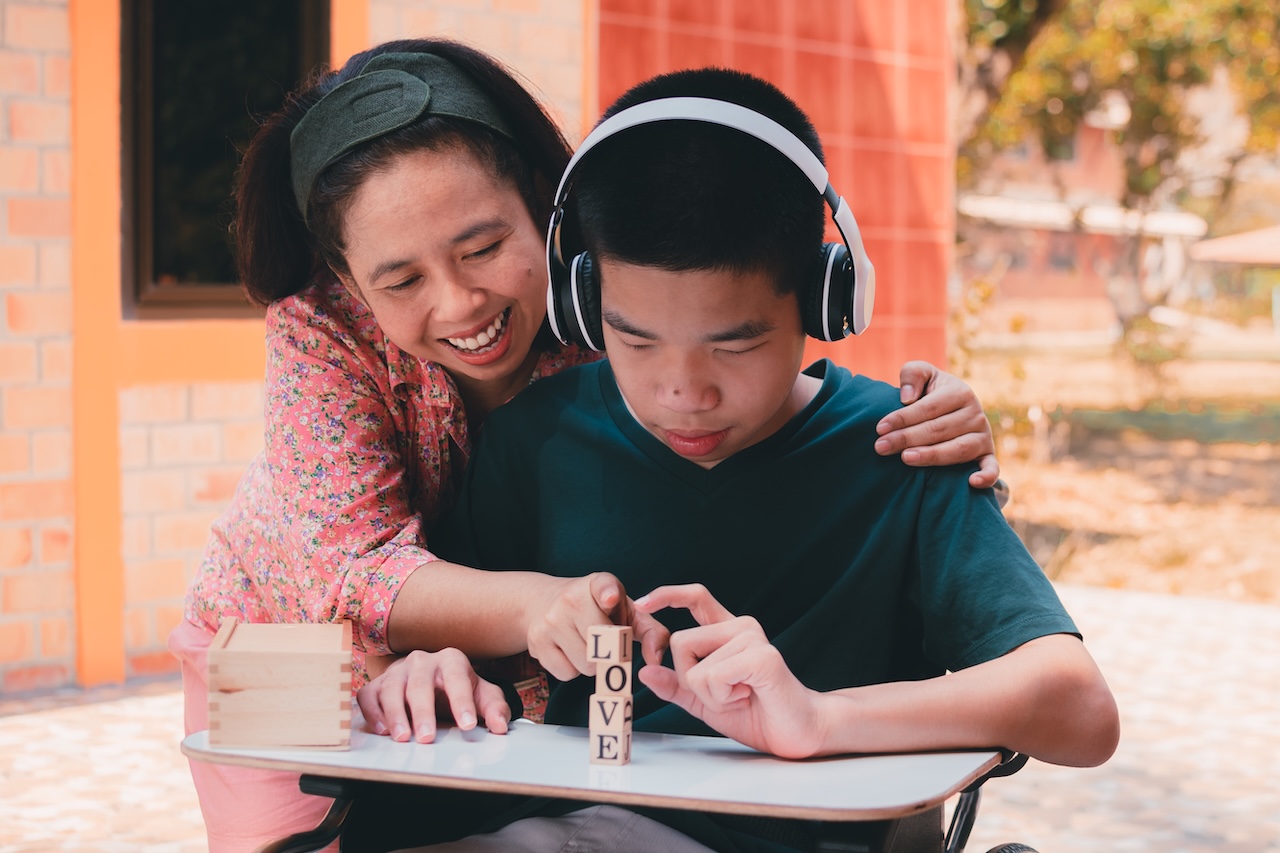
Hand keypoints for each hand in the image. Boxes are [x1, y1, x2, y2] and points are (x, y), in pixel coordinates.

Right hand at [356, 648, 510, 743]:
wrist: (434, 679)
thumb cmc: (458, 688)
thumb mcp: (482, 695)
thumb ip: (494, 708)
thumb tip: (500, 726)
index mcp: (451, 660)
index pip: (457, 678)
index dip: (462, 701)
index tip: (467, 725)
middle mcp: (422, 661)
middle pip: (420, 684)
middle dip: (423, 712)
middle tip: (428, 737)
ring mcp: (397, 671)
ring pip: (391, 688)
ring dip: (395, 714)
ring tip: (403, 737)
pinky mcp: (378, 684)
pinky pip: (368, 695)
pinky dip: (372, 712)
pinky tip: (381, 730)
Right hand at [524, 572, 667, 680]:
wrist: (543, 602)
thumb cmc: (596, 609)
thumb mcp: (625, 611)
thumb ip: (651, 632)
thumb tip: (656, 660)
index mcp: (597, 583)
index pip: (603, 586)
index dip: (608, 594)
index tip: (610, 598)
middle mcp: (571, 598)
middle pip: (603, 644)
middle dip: (611, 651)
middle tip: (608, 643)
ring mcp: (551, 620)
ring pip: (586, 664)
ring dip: (593, 663)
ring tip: (588, 644)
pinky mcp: (537, 643)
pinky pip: (567, 673)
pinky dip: (573, 669)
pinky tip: (570, 651)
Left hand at [634, 584, 825, 758]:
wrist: (796, 732)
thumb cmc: (755, 713)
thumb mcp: (704, 702)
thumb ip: (676, 686)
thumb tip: (645, 671)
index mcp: (726, 632)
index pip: (696, 598)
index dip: (667, 595)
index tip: (641, 603)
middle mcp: (740, 627)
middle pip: (679, 642)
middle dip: (689, 678)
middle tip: (722, 693)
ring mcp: (752, 637)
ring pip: (695, 666)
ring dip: (709, 694)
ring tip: (740, 695)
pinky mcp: (762, 656)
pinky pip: (713, 677)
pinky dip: (721, 697)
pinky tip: (747, 696)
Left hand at [874, 361, 998, 488]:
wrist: (954, 408)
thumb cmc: (932, 391)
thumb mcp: (923, 374)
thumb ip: (913, 374)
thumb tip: (908, 398)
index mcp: (960, 393)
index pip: (928, 408)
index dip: (903, 418)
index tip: (880, 428)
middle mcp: (976, 415)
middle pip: (939, 430)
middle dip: (907, 439)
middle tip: (881, 447)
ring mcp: (983, 436)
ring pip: (958, 449)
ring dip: (932, 456)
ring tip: (906, 458)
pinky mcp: (987, 455)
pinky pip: (992, 468)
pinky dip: (986, 476)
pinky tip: (971, 482)